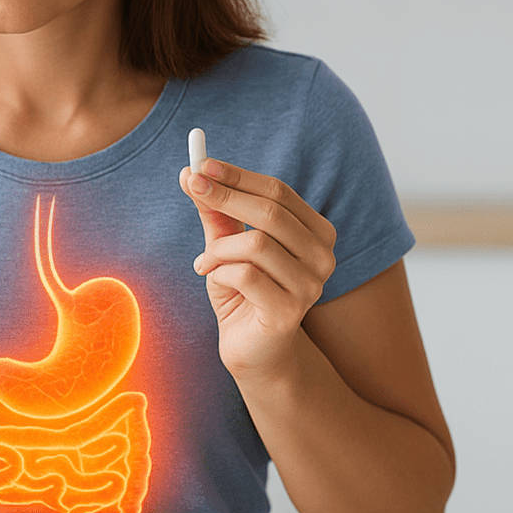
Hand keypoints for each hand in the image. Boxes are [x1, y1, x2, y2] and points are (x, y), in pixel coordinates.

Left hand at [180, 157, 336, 376]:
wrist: (251, 348)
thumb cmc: (242, 291)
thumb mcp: (227, 246)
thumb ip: (216, 213)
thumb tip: (190, 173)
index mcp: (316, 232)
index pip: (278, 191)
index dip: (238, 176)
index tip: (201, 165)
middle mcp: (323, 256)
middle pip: (271, 212)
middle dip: (225, 196)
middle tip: (191, 185)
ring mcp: (311, 286)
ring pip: (256, 244)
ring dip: (218, 249)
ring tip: (205, 262)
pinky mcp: (289, 312)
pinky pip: (245, 276)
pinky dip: (219, 272)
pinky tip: (212, 279)